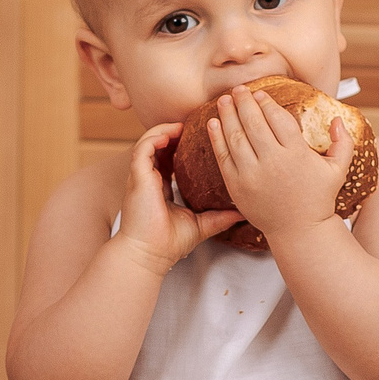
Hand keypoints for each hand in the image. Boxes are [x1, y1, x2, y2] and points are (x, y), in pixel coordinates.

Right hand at [111, 124, 241, 277]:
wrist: (149, 255)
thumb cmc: (168, 244)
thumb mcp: (201, 225)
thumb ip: (219, 216)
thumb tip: (242, 213)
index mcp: (159, 187)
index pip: (168, 158)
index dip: (181, 145)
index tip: (200, 137)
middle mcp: (148, 178)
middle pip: (159, 145)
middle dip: (174, 132)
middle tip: (195, 124)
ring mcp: (140, 176)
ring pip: (150, 141)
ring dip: (166, 129)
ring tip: (184, 124)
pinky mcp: (137, 177)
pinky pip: (143, 147)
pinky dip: (156, 136)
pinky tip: (172, 132)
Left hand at [207, 87, 354, 245]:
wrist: (298, 231)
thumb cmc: (318, 198)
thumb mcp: (338, 170)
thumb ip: (344, 142)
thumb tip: (337, 119)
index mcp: (297, 155)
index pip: (278, 119)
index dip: (267, 103)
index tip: (260, 93)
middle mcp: (273, 163)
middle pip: (254, 123)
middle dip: (244, 102)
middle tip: (239, 89)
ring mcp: (252, 175)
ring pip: (235, 137)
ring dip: (227, 115)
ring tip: (224, 100)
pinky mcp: (237, 186)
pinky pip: (223, 156)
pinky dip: (216, 138)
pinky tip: (213, 122)